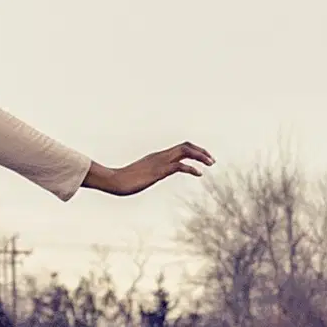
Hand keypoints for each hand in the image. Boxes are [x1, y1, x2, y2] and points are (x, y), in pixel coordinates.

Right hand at [84, 141, 212, 197]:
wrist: (114, 180)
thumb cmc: (124, 180)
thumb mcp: (140, 175)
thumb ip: (148, 174)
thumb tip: (150, 177)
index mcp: (157, 156)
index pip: (180, 147)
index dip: (194, 150)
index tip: (204, 157)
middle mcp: (160, 155)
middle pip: (186, 146)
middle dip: (201, 151)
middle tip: (212, 160)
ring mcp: (159, 162)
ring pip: (185, 151)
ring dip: (200, 156)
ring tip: (211, 163)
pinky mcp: (158, 171)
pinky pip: (179, 165)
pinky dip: (191, 168)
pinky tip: (199, 174)